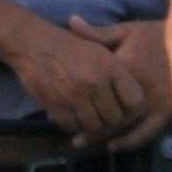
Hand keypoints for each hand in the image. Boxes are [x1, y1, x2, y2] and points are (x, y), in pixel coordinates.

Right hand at [2, 18, 147, 144]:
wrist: (35, 44)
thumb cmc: (71, 46)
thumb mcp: (102, 50)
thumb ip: (119, 73)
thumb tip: (136, 98)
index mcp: (112, 68)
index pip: (135, 101)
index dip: (132, 110)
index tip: (125, 109)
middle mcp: (96, 83)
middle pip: (115, 118)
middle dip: (110, 122)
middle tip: (104, 119)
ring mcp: (75, 96)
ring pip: (94, 126)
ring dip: (91, 127)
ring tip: (88, 119)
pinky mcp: (56, 104)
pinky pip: (70, 126)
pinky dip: (72, 126)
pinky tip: (72, 118)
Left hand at [67, 17, 171, 150]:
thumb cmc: (158, 35)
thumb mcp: (129, 30)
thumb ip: (98, 33)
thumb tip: (71, 22)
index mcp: (126, 67)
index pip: (95, 87)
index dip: (75, 99)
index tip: (58, 108)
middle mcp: (139, 88)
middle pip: (107, 112)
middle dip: (85, 124)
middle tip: (66, 130)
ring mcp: (154, 102)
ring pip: (123, 125)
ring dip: (102, 136)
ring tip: (83, 142)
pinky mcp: (167, 110)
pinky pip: (147, 132)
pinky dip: (130, 141)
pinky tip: (115, 146)